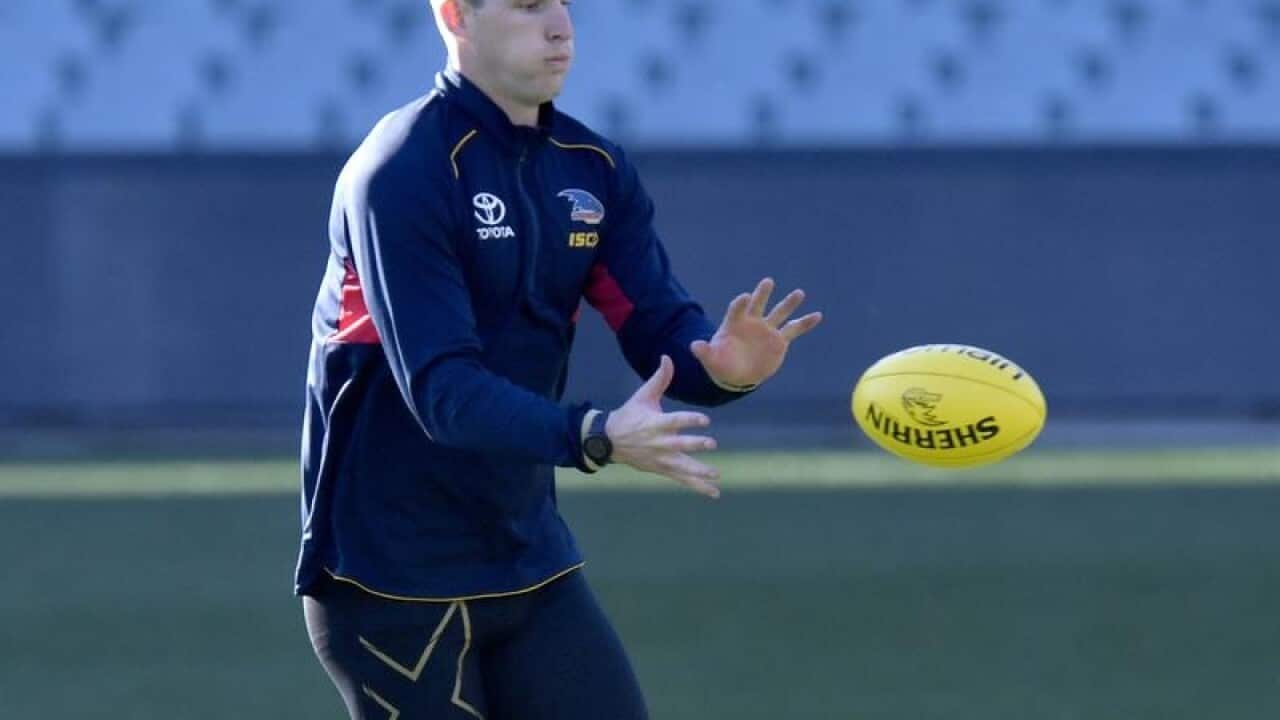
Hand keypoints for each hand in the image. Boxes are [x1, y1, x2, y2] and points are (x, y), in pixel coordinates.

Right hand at [605, 355, 720, 498]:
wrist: (609, 441)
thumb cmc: (629, 415)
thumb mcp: (642, 396)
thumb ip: (659, 379)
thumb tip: (668, 357)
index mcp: (655, 423)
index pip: (675, 421)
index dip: (690, 420)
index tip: (705, 420)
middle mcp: (659, 443)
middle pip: (679, 445)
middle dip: (694, 445)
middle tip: (711, 444)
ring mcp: (661, 459)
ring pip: (682, 467)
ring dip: (699, 472)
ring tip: (715, 475)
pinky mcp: (662, 470)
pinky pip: (682, 479)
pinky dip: (698, 487)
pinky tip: (714, 493)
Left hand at [690, 277, 822, 388]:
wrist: (738, 374)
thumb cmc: (722, 363)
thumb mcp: (711, 359)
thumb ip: (704, 351)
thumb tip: (694, 345)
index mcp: (734, 324)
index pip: (737, 310)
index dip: (740, 304)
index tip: (745, 297)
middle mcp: (752, 322)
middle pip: (758, 304)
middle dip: (762, 294)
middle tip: (767, 282)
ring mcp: (767, 330)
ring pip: (779, 313)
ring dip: (789, 303)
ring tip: (799, 293)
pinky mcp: (779, 340)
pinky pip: (794, 329)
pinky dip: (806, 322)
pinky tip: (817, 315)